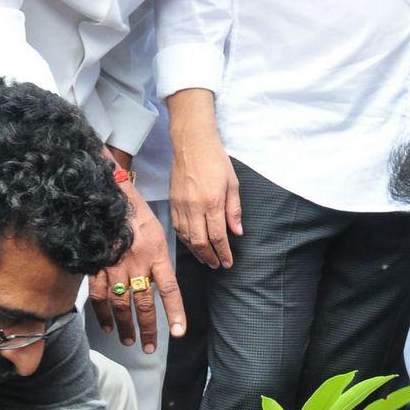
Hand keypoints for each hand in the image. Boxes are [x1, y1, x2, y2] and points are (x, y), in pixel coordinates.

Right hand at [89, 185, 184, 352]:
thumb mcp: (156, 231)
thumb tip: (159, 283)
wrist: (107, 194)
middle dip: (148, 329)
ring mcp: (115, 266)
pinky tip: (108, 327)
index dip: (175, 312)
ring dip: (126, 326)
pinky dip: (103, 314)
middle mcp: (138, 263)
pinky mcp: (97, 265)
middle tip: (149, 347)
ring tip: (130, 341)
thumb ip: (158, 259)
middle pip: (144, 303)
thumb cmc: (134, 212)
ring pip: (121, 304)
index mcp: (156, 254)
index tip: (178, 332)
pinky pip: (100, 295)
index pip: (169, 289)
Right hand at [170, 125, 241, 269]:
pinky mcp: (172, 203)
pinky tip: (193, 244)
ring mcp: (181, 206)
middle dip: (210, 257)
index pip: (217, 236)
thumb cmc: (214, 160)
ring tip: (206, 259)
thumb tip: (237, 232)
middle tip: (217, 265)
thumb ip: (234, 210)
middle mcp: (194, 207)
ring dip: (197, 252)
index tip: (227, 262)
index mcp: (212, 202)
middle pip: (200, 242)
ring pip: (187, 238)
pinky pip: (178, 228)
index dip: (223, 252)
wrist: (191, 144)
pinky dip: (186, 240)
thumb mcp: (232, 183)